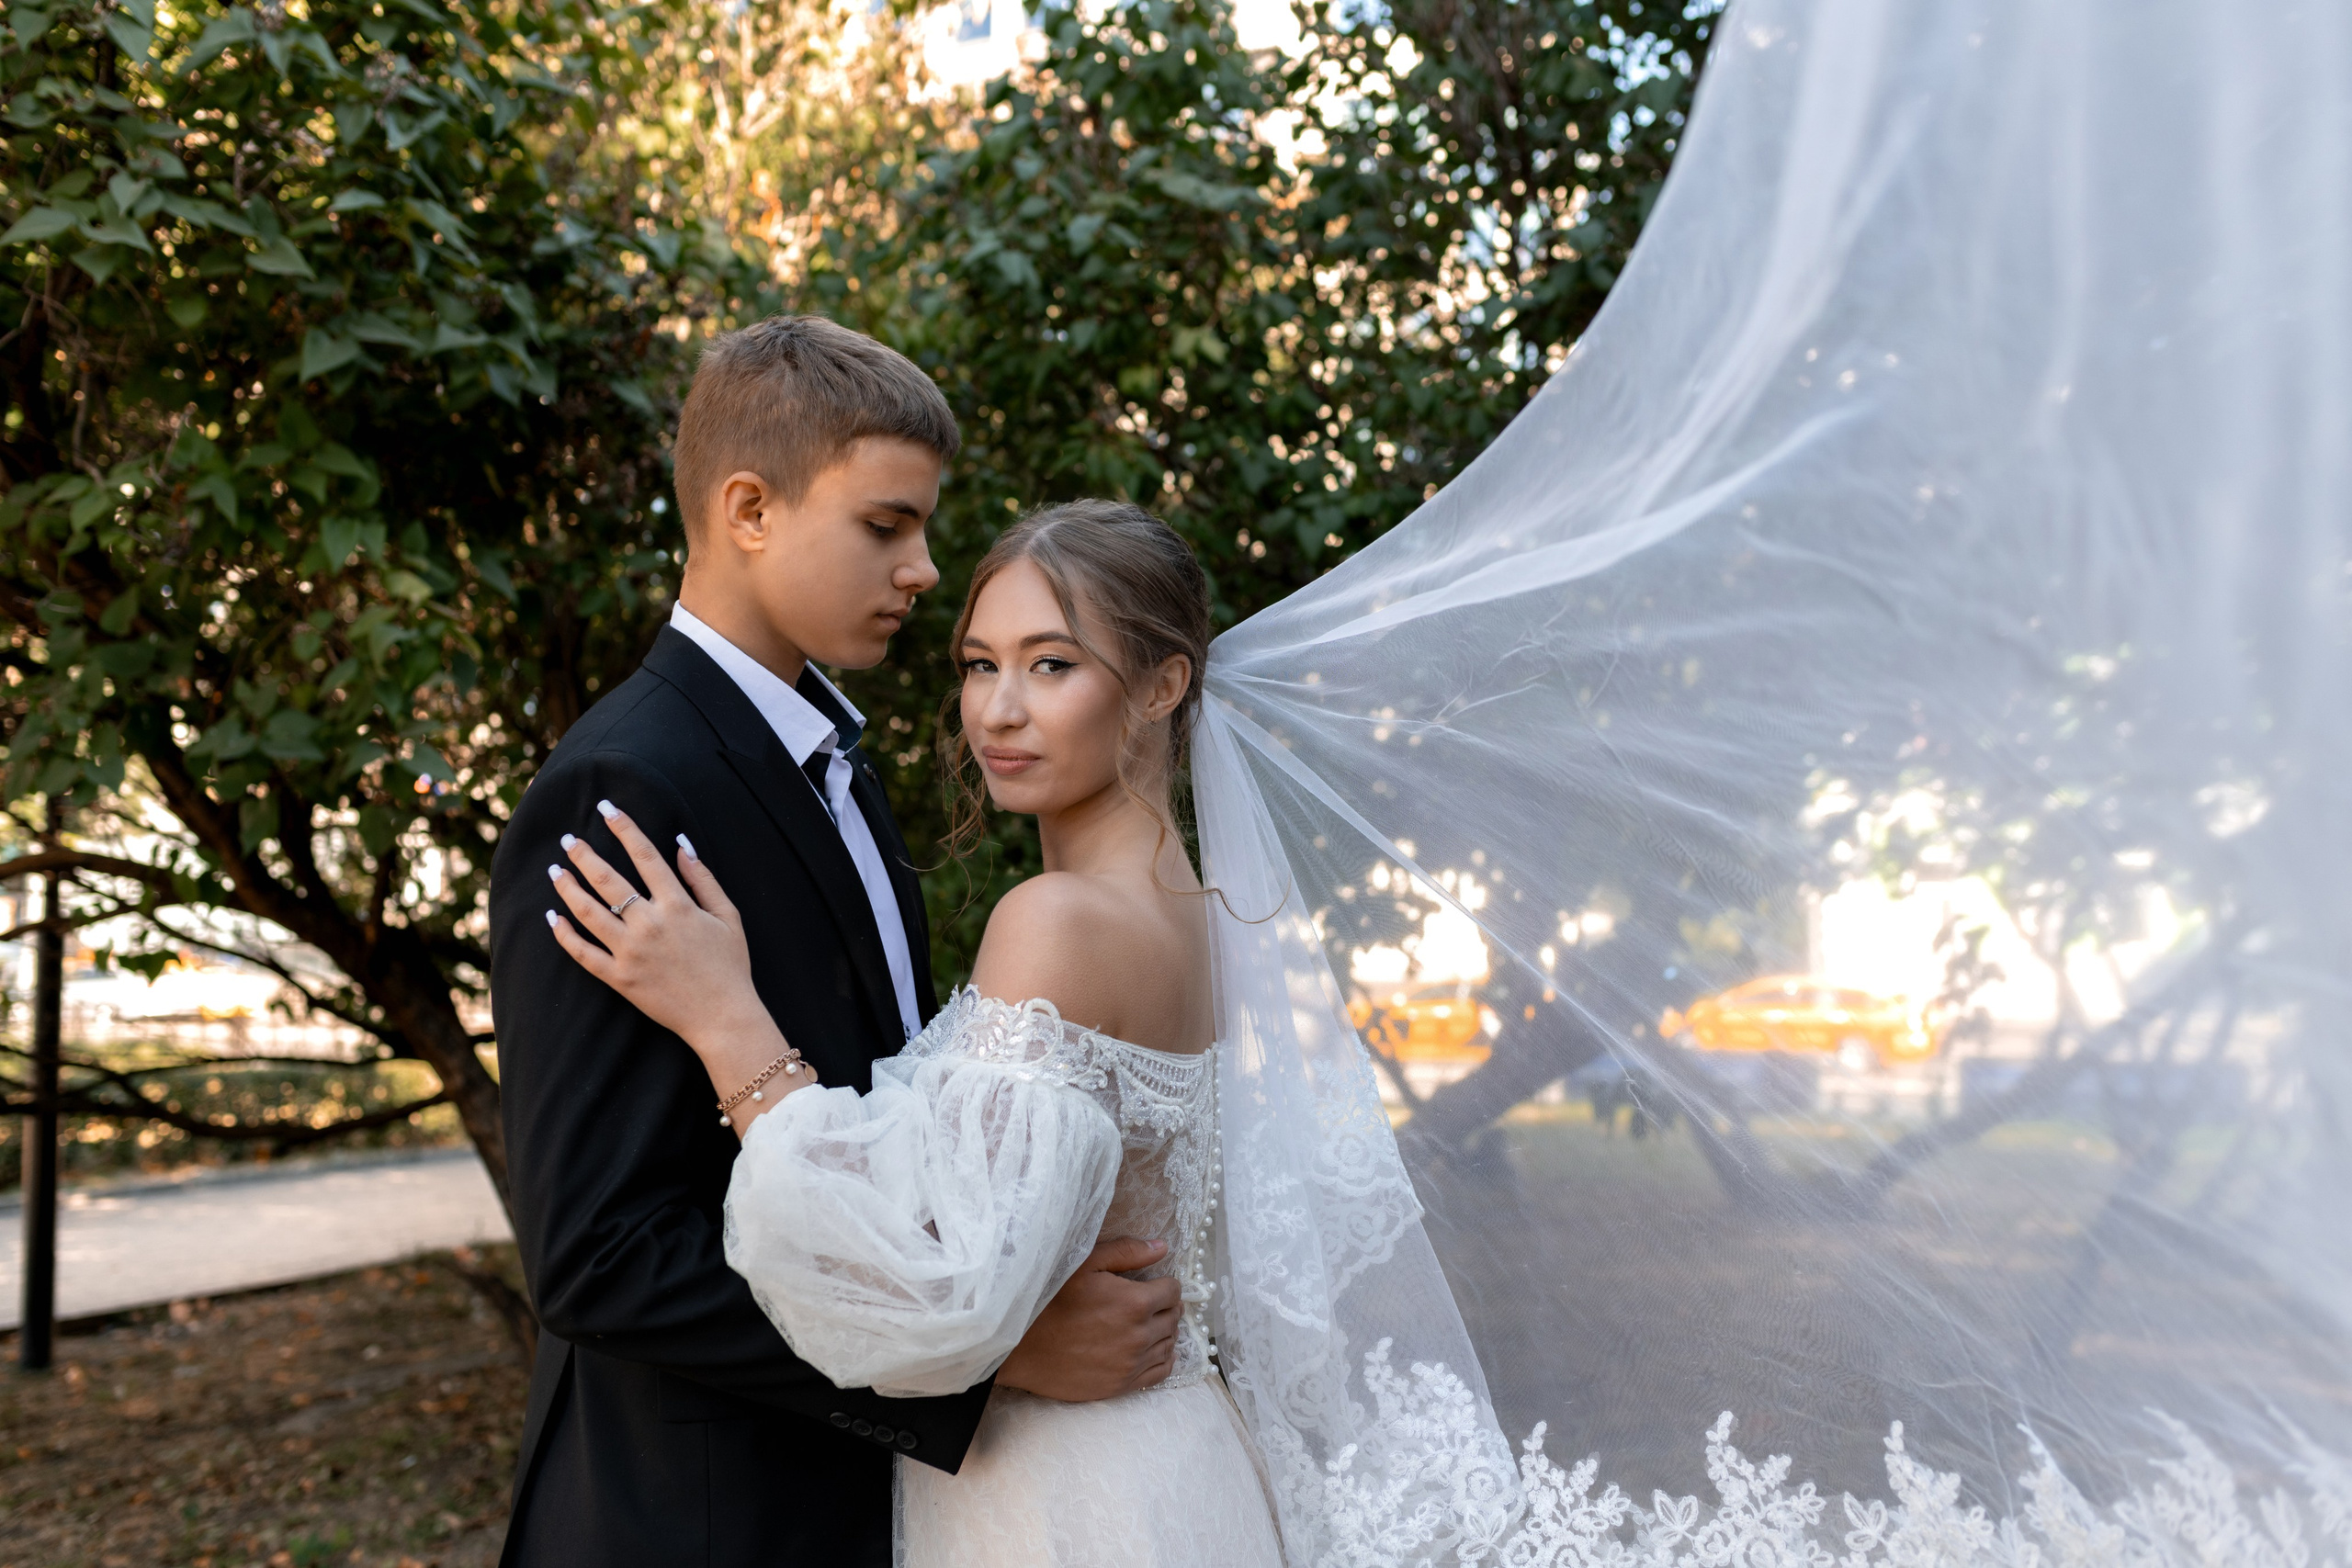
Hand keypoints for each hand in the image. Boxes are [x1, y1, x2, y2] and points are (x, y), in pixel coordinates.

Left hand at [546, 801, 797, 1113]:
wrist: (723, 1017)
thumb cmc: (731, 966)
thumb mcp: (728, 917)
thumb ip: (704, 879)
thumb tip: (681, 845)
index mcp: (677, 905)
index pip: (645, 856)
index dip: (624, 828)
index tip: (606, 809)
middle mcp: (650, 924)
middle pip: (608, 880)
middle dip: (585, 855)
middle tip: (569, 839)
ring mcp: (631, 952)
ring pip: (589, 912)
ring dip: (568, 888)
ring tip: (555, 871)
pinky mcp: (620, 978)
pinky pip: (583, 954)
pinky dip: (565, 935)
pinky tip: (555, 918)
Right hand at [994, 1236, 1180, 1401]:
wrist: (1020, 1347)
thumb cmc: (1048, 1300)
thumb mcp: (1084, 1263)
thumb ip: (1127, 1252)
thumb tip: (1162, 1247)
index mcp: (1135, 1302)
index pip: (1173, 1291)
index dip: (1164, 1283)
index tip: (1152, 1283)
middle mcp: (1140, 1335)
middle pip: (1173, 1317)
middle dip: (1165, 1306)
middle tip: (1149, 1301)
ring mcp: (1132, 1364)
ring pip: (1169, 1344)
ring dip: (1164, 1331)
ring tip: (1148, 1323)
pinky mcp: (1121, 1385)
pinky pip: (1161, 1372)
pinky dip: (1162, 1357)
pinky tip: (1150, 1348)